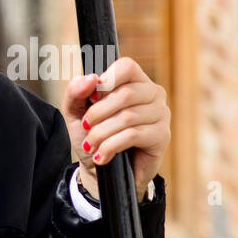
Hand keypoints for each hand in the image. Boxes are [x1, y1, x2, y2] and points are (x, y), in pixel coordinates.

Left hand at [61, 56, 169, 202]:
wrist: (102, 171)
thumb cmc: (92, 134)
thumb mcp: (75, 111)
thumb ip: (75, 91)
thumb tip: (90, 78)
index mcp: (134, 80)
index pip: (126, 67)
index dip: (107, 80)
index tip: (91, 98)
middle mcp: (152, 93)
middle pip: (125, 94)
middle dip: (98, 112)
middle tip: (85, 126)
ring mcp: (161, 114)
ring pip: (127, 117)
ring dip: (101, 133)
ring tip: (91, 144)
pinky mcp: (162, 136)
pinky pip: (133, 135)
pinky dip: (111, 146)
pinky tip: (102, 155)